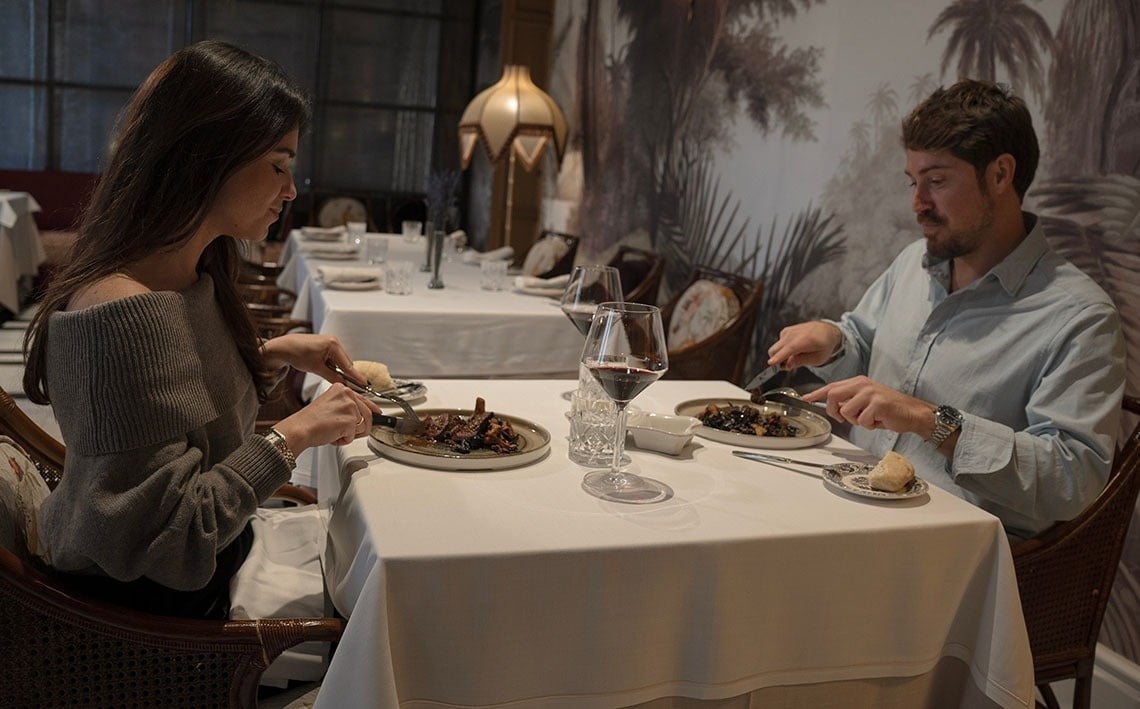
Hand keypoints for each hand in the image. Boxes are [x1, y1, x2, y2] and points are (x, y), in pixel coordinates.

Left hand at [261, 333, 367, 383]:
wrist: (283, 347)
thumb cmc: (297, 353)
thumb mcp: (316, 368)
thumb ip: (332, 376)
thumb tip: (343, 384)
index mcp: (333, 344)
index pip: (348, 364)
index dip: (356, 376)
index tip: (365, 383)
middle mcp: (333, 341)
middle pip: (345, 362)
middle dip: (343, 373)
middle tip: (344, 383)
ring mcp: (329, 342)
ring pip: (339, 360)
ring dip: (335, 368)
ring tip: (323, 371)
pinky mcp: (324, 344)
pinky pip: (333, 357)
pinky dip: (330, 364)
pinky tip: (322, 367)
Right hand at [273, 383, 381, 452]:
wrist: (300, 429)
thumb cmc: (310, 420)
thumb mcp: (330, 405)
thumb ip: (346, 406)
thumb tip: (362, 415)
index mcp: (341, 388)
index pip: (364, 399)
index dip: (372, 409)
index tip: (378, 412)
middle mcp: (347, 395)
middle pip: (368, 415)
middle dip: (358, 427)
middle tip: (344, 432)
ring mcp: (350, 407)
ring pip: (363, 426)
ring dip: (350, 434)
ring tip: (335, 432)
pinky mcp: (350, 420)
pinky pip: (355, 436)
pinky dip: (344, 440)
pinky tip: (333, 435)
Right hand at [767, 321, 842, 369]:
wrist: (826, 330)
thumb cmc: (824, 344)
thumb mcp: (818, 358)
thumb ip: (801, 362)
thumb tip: (787, 365)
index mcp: (805, 340)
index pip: (788, 349)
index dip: (779, 358)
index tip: (771, 363)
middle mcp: (794, 333)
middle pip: (775, 349)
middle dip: (777, 360)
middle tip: (788, 366)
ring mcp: (788, 331)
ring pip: (775, 348)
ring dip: (780, 356)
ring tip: (794, 358)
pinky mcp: (785, 331)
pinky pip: (778, 344)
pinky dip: (782, 350)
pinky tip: (793, 350)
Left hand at [803, 376, 934, 436]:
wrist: (912, 412)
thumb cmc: (888, 409)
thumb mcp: (866, 400)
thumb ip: (849, 400)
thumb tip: (831, 406)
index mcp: (858, 382)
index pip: (832, 386)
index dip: (817, 393)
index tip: (806, 398)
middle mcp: (863, 385)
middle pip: (833, 395)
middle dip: (834, 411)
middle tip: (843, 418)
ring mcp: (870, 393)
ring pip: (847, 411)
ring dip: (856, 421)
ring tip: (870, 418)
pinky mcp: (878, 404)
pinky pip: (862, 420)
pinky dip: (869, 425)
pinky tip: (879, 420)